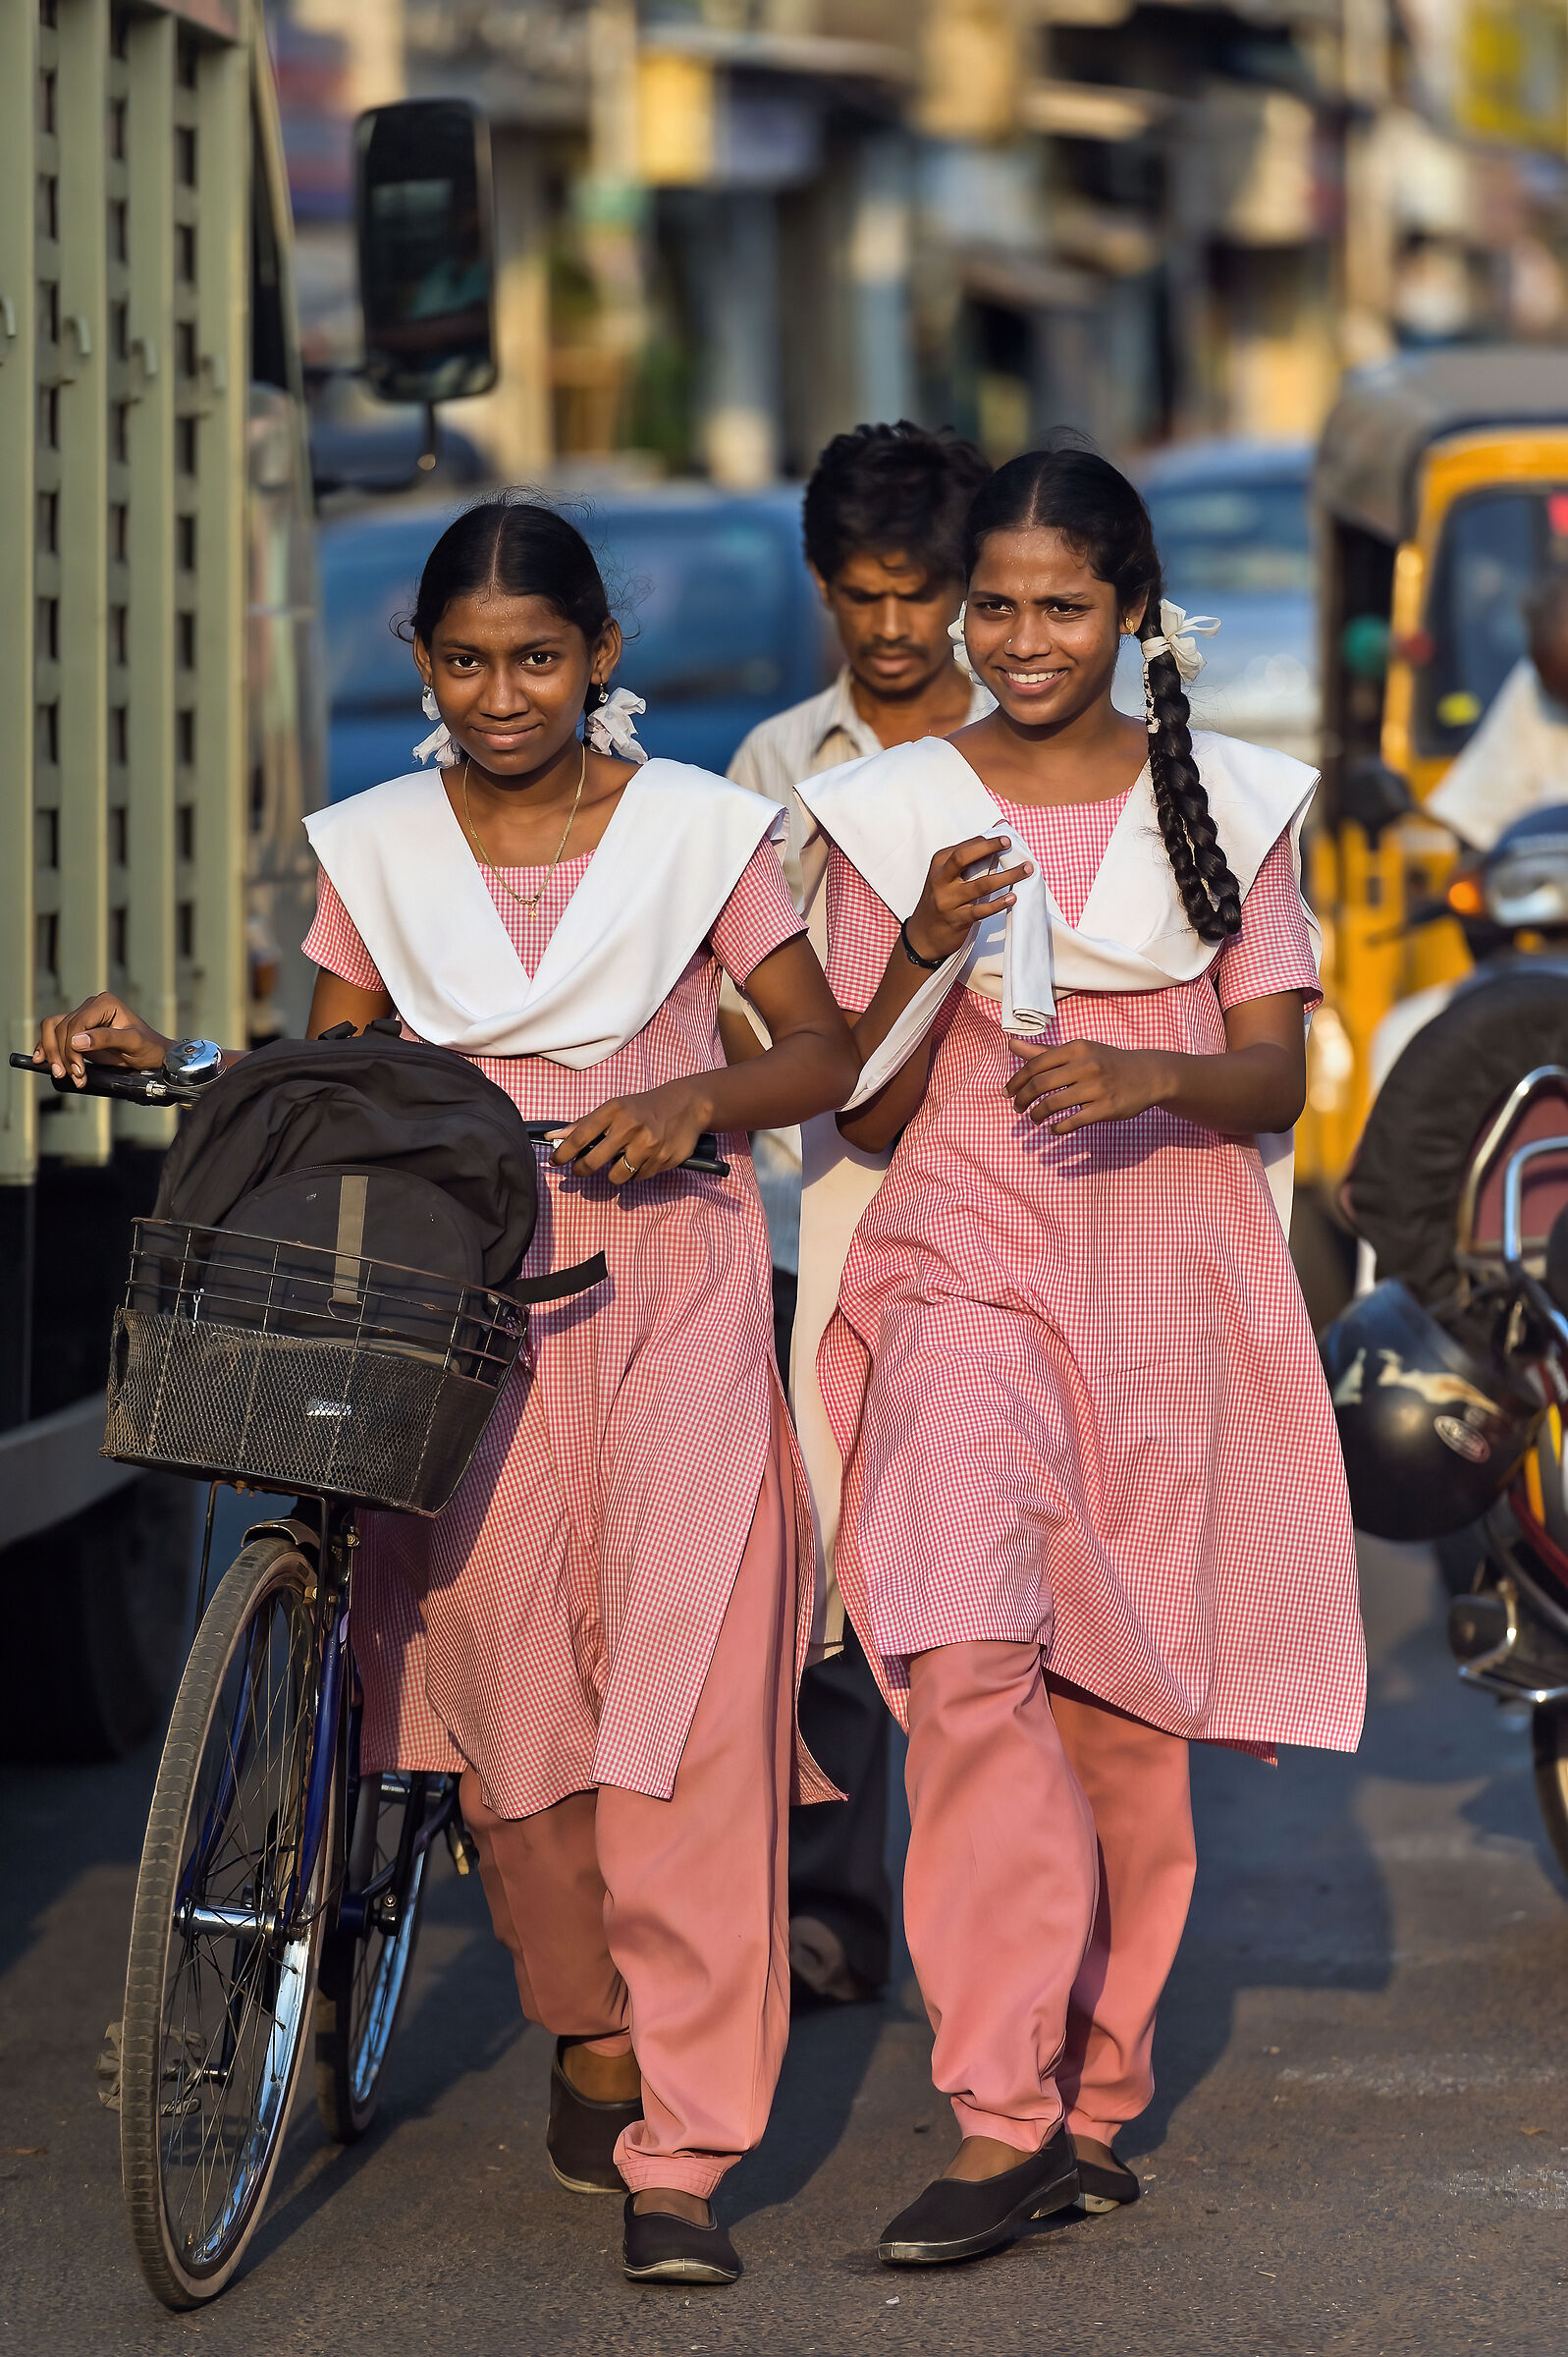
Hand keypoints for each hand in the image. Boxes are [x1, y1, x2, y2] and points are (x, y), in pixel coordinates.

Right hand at [34, 993, 170, 1086]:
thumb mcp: (131, 1043)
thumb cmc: (148, 1047)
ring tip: (61, 1073)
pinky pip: (54, 1034)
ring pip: (54, 1030)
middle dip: (63, 1055)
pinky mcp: (79, 1031)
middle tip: (72, 1076)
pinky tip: (42, 1060)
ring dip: (53, 1053)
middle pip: (61, 1028)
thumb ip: (106, 1039)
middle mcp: (91, 1007)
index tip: (78, 1069)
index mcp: (105, 1004)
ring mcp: (84, 1018)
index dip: (71, 1047)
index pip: (76, 1022)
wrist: (153, 1055)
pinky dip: (47, 1047)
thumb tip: (76, 1040)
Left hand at [550, 1079, 714, 1184]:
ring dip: (614, 1174)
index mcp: (615, 1110)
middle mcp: (631, 1126)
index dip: (563, 1152)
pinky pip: (639, 1178)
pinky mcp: (663, 1159)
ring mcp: (648, 1145)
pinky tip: (643, 1158)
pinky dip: (636, 1172)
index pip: (580, 1136)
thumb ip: (585, 1124)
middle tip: (581, 1170)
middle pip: (594, 1162)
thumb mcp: (615, 1108)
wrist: (687, 1105)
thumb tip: (554, 1137)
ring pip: (617, 1176)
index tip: (554, 1161)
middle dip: (582, 1170)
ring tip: (621, 1161)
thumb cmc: (644, 1107)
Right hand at [904, 835, 1031, 964]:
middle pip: (964, 857)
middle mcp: (941, 880)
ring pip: (980, 885)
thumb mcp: (949, 874)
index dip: (987, 840)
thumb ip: (973, 852)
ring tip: (1026, 870)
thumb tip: (1001, 825)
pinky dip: (998, 903)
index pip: (965, 846)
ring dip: (1006, 876)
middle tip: (1010, 843)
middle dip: (989, 847)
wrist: (923, 934)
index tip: (1007, 836)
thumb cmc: (943, 898)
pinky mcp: (956, 919)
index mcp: (940, 863)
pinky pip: (980, 910)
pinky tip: (1012, 898)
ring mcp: (947, 900)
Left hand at [1007, 1038, 1170, 1134]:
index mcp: (1076, 1049)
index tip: (1007, 1093)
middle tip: (1017, 1108)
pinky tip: (1053, 1128)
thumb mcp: (1078, 1052)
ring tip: (1034, 1118)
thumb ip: (1043, 1051)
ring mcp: (1097, 1088)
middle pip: (1040, 1084)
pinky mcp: (1106, 1108)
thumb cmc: (1106, 1062)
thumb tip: (1011, 1043)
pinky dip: (1058, 1128)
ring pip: (1053, 1104)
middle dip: (1022, 1099)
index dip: (1016, 1080)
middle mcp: (1086, 1065)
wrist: (1147, 1075)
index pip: (1035, 1064)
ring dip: (1037, 1114)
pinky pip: (1073, 1121)